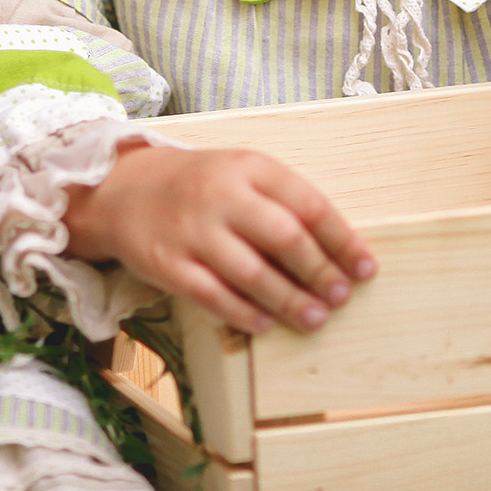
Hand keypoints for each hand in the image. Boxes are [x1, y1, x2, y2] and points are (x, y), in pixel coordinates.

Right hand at [64, 143, 375, 334]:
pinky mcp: (166, 263)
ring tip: (314, 319)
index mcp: (249, 167)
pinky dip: (243, 313)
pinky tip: (265, 323)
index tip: (366, 268)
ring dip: (289, 301)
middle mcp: (221, 194)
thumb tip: (338, 253)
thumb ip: (284, 203)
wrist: (124, 190)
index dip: (342, 240)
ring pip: (251, 272)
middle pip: (284, 237)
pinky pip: (212, 294)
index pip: (308, 203)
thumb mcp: (242, 175)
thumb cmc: (200, 187)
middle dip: (320, 272)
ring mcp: (191, 230)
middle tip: (341, 296)